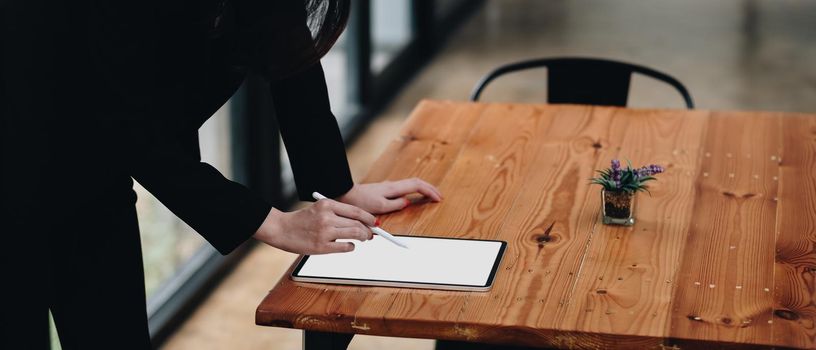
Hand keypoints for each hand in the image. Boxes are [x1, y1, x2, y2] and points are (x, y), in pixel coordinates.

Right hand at [253, 198, 375, 253]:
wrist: (281, 229)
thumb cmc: (302, 220)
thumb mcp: (319, 209)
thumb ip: (338, 214)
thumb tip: (361, 222)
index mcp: (327, 204)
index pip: (356, 211)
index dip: (369, 218)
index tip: (374, 222)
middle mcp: (327, 217)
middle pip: (357, 223)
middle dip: (368, 230)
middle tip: (371, 234)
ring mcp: (324, 232)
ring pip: (354, 234)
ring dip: (363, 237)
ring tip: (363, 239)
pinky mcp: (321, 247)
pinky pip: (345, 247)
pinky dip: (351, 247)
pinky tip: (350, 246)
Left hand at [338, 178, 442, 213]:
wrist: (347, 194)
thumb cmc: (361, 201)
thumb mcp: (379, 206)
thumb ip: (395, 204)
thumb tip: (408, 203)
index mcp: (394, 188)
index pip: (417, 185)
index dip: (429, 191)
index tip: (438, 198)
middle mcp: (393, 185)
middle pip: (417, 183)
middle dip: (430, 188)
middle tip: (439, 197)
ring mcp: (390, 187)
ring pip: (412, 184)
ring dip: (423, 189)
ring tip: (431, 196)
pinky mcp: (386, 190)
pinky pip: (406, 188)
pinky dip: (415, 191)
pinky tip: (415, 197)